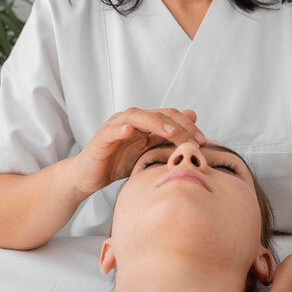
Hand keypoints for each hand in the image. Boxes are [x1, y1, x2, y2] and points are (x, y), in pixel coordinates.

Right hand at [72, 107, 205, 195]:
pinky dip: (121, 129)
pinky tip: (129, 131)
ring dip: (155, 122)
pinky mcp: (102, 138)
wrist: (87, 177)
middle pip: (159, 115)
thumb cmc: (117, 164)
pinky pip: (112, 130)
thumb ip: (167, 140)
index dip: (188, 127)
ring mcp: (116, 127)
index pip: (171, 117)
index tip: (204, 142)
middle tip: (195, 140)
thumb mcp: (147, 154)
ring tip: (171, 132)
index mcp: (145, 123)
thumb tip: (193, 122)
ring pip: (138, 116)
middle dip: (179, 126)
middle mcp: (132, 120)